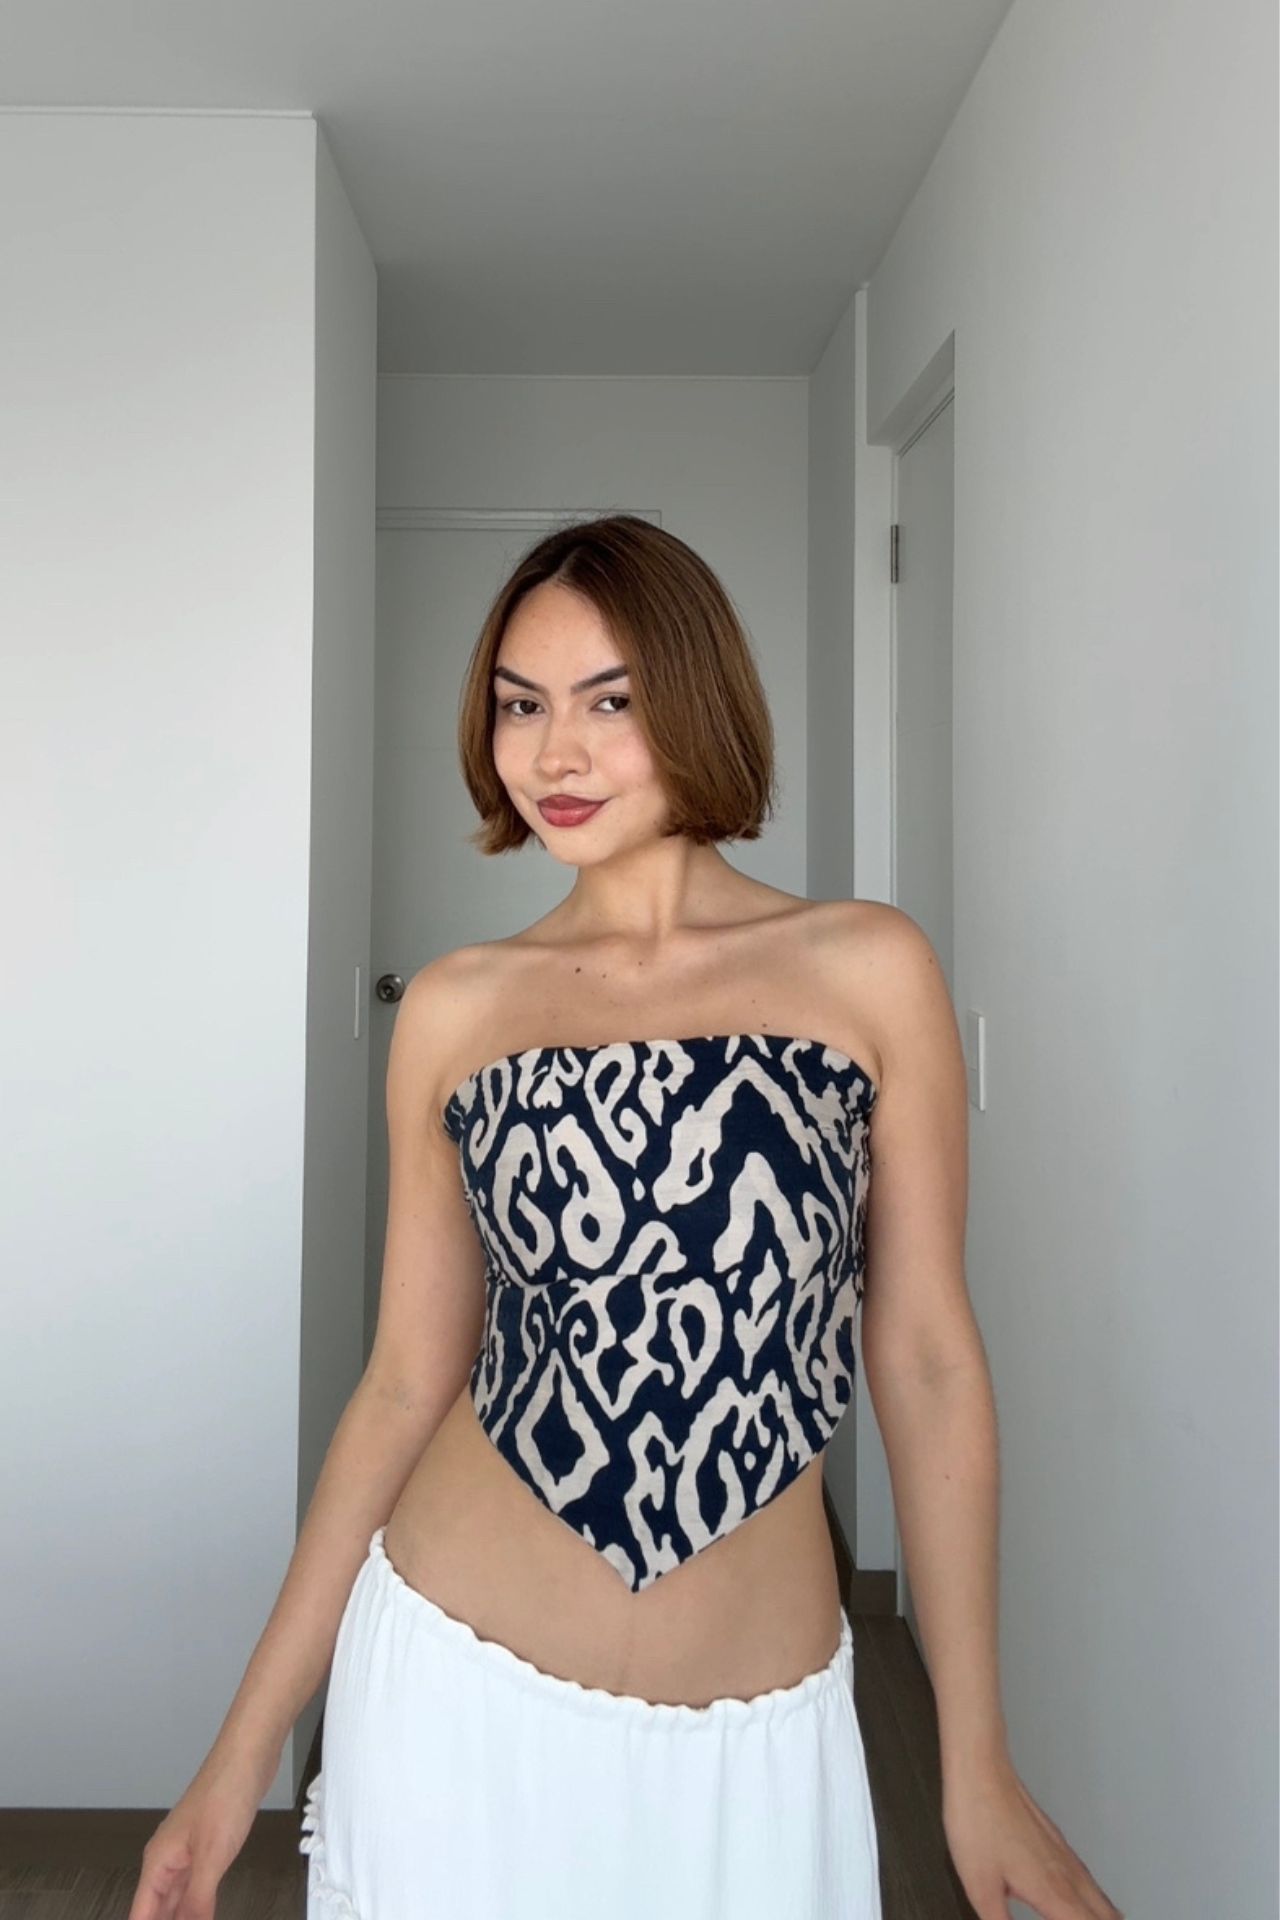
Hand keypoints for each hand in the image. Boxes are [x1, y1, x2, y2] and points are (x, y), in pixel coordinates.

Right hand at [126, 1743, 276, 1919]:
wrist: (249, 1756)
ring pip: (176, 1900)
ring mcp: (188, 1852)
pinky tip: (203, 1914)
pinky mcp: (208, 1847)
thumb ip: (198, 1900)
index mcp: (159, 1862)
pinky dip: (197, 1906)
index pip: (141, 1915)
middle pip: (156, 1910)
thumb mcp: (212, 1855)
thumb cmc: (225, 1790)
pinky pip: (195, 1886)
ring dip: (180, 1919)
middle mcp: (168, 1859)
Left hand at [942, 1754, 1124, 1919]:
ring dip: (1105, 1918)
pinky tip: (1087, 1903)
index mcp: (1053, 1892)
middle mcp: (1067, 1875)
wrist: (980, 1772)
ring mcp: (1066, 1856)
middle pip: (1106, 1917)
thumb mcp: (980, 1888)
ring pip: (1102, 1900)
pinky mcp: (1057, 1842)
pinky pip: (1090, 1882)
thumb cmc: (977, 1822)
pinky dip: (1098, 1902)